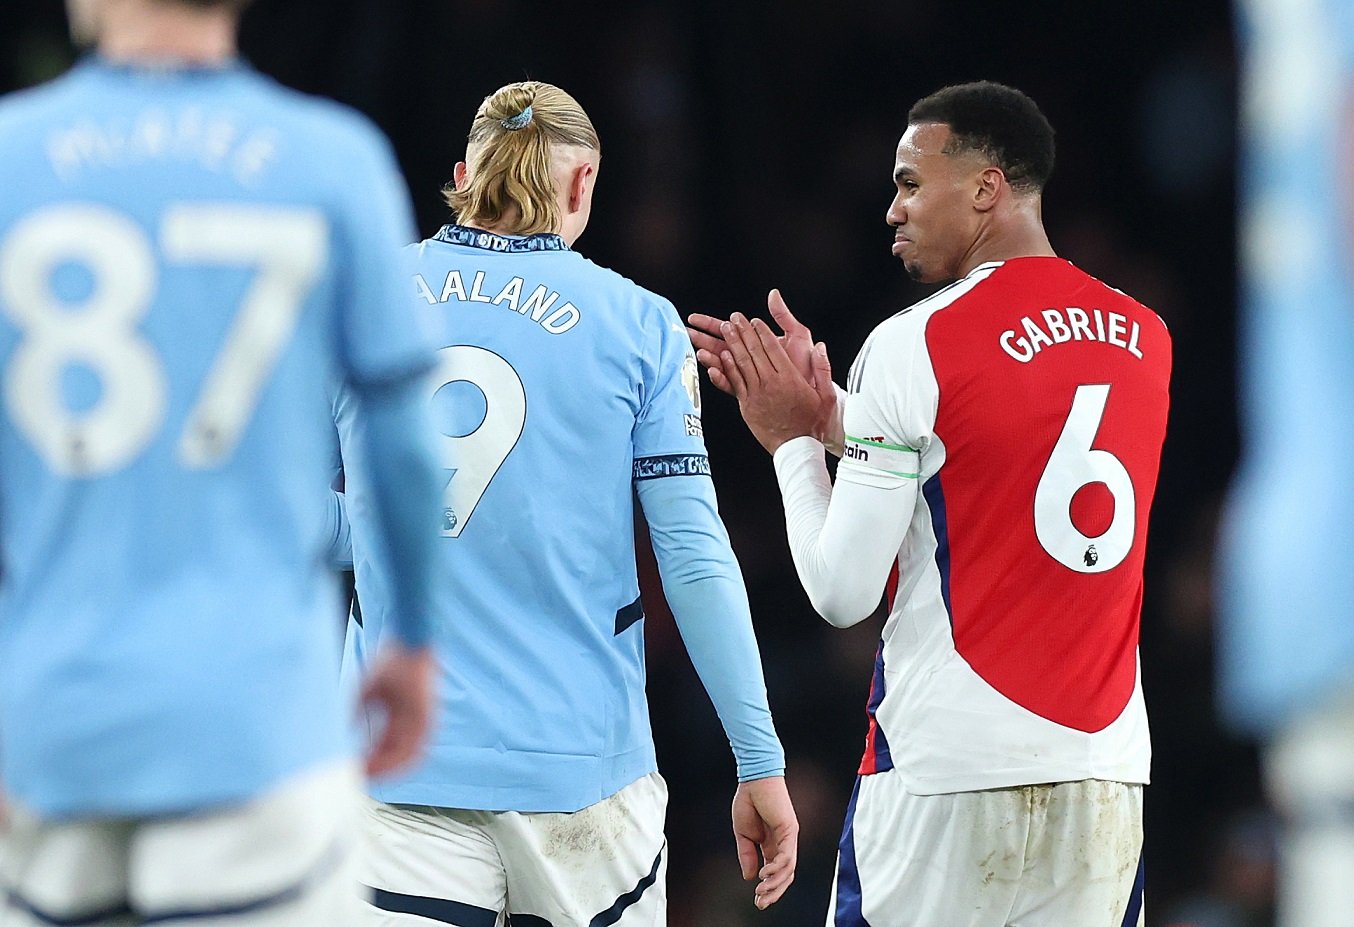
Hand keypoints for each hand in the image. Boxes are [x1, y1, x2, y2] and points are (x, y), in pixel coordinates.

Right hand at [360, 643, 435, 777]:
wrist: (409, 643)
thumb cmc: (390, 661)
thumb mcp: (366, 690)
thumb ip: (354, 711)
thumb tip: (337, 733)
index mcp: (399, 719)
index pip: (384, 748)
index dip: (369, 761)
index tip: (353, 769)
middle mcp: (411, 724)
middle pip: (395, 756)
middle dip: (376, 770)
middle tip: (357, 779)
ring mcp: (422, 723)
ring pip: (406, 758)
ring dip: (385, 769)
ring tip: (366, 776)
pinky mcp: (428, 719)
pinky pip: (415, 748)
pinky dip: (397, 760)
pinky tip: (381, 765)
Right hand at [689, 289, 817, 396]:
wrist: (814, 394)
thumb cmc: (806, 366)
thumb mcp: (798, 336)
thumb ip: (783, 316)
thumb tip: (773, 295)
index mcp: (756, 344)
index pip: (729, 330)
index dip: (711, 324)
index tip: (695, 319)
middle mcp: (749, 360)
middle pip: (719, 346)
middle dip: (701, 339)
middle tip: (686, 333)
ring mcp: (748, 376)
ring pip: (723, 364)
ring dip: (710, 358)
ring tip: (701, 352)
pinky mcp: (750, 393)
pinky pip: (731, 385)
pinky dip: (721, 378)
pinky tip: (714, 371)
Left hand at [721, 313, 835, 453]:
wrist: (795, 447)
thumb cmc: (812, 423)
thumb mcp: (826, 395)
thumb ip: (822, 369)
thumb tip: (820, 347)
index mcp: (789, 378)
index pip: (773, 349)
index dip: (762, 332)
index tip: (755, 321)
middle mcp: (771, 383)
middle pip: (754, 352)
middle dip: (744, 332)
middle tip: (735, 318)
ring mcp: (756, 394)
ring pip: (742, 364)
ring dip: (733, 344)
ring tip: (726, 329)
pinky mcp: (746, 405)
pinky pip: (735, 382)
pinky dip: (727, 367)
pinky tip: (722, 355)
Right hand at [732, 776, 798, 909]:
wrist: (754, 779)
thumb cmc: (749, 801)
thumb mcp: (743, 834)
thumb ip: (747, 855)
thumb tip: (750, 877)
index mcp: (772, 845)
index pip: (775, 873)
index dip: (767, 888)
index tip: (757, 900)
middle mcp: (784, 844)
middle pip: (785, 875)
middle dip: (774, 892)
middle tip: (761, 904)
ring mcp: (789, 838)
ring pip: (788, 869)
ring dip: (775, 883)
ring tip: (762, 891)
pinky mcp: (790, 830)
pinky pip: (787, 855)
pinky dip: (777, 867)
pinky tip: (765, 873)